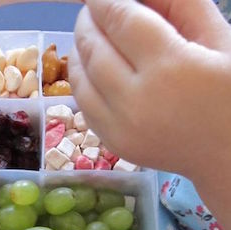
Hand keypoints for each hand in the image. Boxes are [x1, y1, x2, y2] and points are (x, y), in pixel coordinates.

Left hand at [69, 0, 230, 180]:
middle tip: (92, 11)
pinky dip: (82, 85)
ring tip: (88, 38)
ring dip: (78, 53)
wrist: (227, 152)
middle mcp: (137, 101)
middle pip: (94, 50)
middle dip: (86, 23)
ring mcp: (121, 129)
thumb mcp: (216, 37)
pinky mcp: (116, 145)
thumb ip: (177, 5)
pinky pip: (85, 109)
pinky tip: (91, 71)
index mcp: (169, 66)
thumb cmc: (230, 92)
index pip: (119, 20)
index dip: (102, 1)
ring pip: (81, 82)